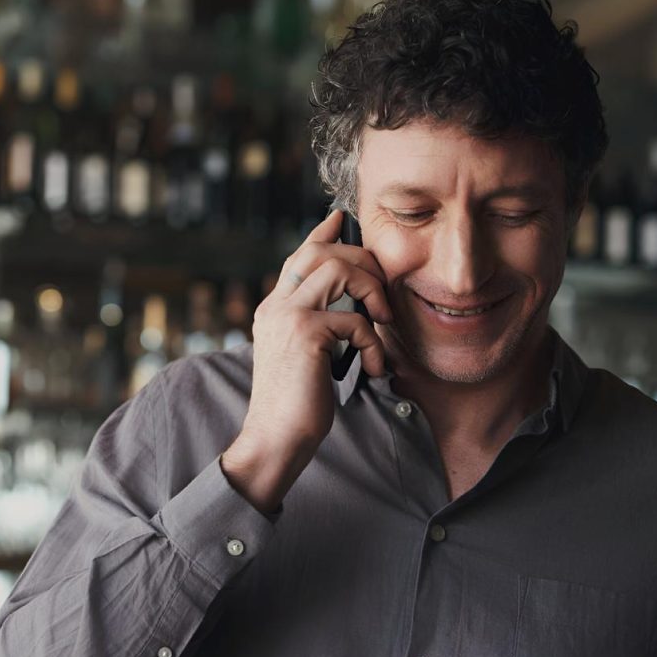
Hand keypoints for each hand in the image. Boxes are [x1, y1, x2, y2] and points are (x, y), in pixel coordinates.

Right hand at [222, 209, 393, 512]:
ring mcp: (287, 316)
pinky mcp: (305, 334)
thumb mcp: (305, 358)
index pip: (298, 257)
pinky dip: (373, 344)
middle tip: (382, 293)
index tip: (340, 218)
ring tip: (382, 322)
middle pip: (322, 252)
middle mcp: (276, 305)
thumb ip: (316, 327)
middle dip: (362, 261)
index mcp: (274, 309)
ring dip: (371, 290)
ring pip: (338, 270)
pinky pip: (355, 319)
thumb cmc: (295, 407)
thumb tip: (350, 309)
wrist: (274, 439)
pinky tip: (372, 369)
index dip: (322, 234)